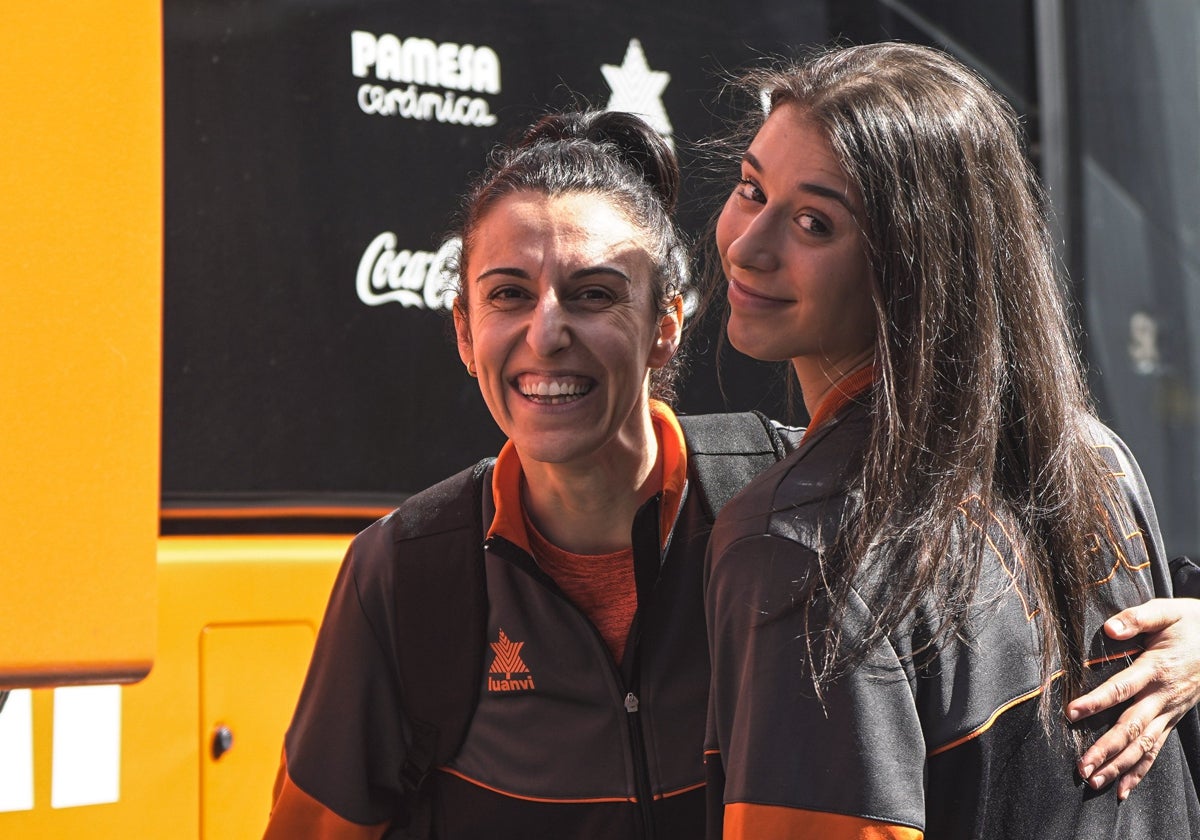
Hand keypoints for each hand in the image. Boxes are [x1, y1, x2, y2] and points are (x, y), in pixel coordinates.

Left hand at [1066, 598, 1199, 798]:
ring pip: (1144, 745)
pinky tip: (1122, 789)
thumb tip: (1111, 628)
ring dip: (1119, 766)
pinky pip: (1156, 749)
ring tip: (1093, 783)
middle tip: (1081, 767)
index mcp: (1158, 668)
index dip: (1097, 701)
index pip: (1122, 688)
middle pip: (1132, 727)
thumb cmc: (1191, 623)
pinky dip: (1140, 771)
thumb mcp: (1167, 611)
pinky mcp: (1173, 718)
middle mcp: (1164, 696)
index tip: (1072, 713)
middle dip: (1106, 749)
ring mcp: (1171, 711)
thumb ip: (1137, 618)